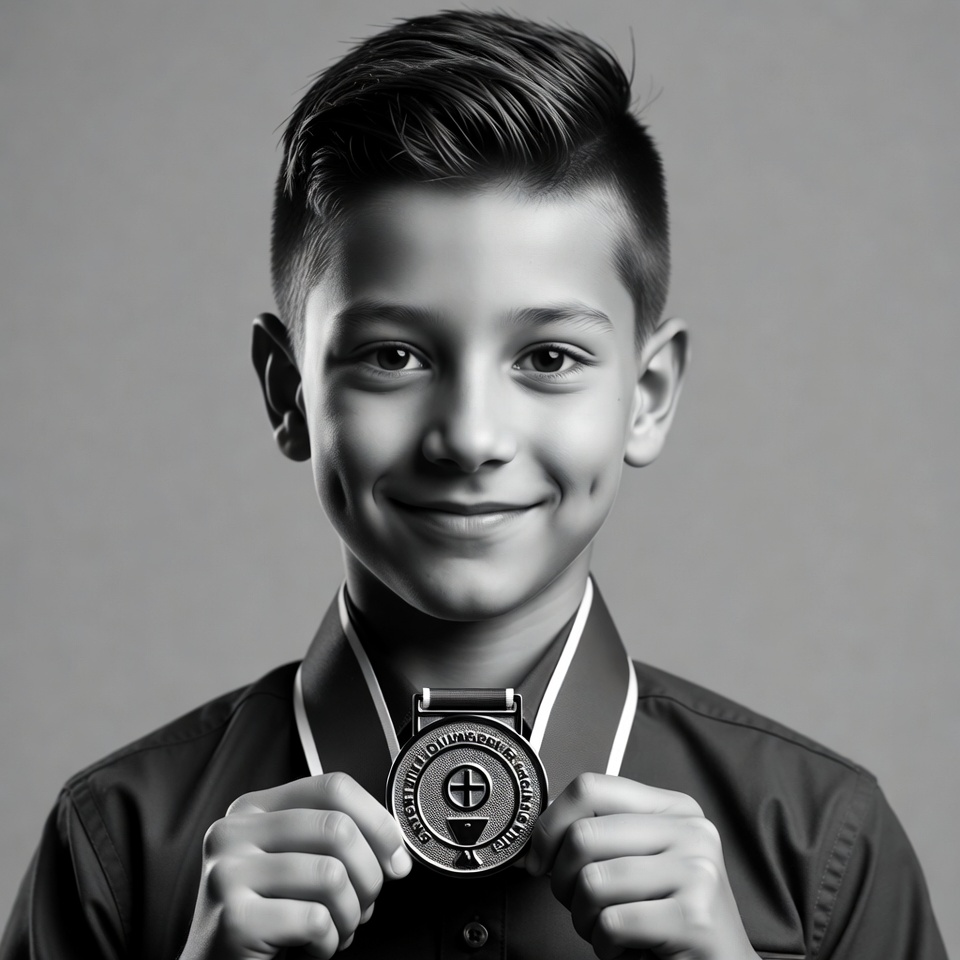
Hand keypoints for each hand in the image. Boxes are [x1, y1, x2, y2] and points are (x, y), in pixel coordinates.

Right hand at [179, 772, 411, 959]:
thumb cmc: (267, 917)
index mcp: (254, 807)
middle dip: (369, 876)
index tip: (395, 857)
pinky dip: (329, 942)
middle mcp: (235, 831)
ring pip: (331, 876)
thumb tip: (395, 850)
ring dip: (349, 915)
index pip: (332, 787)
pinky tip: (314, 947)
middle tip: (363, 905)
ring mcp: (229, 872)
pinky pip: (315, 920)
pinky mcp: (235, 918)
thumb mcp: (295, 862)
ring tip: (335, 929)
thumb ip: (333, 840)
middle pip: (338, 828)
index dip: (376, 820)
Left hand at [526, 773, 758, 959]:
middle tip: (580, 905)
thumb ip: (602, 834)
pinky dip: (605, 945)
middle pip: (584, 835)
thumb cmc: (664, 918)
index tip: (540, 860)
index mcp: (674, 807)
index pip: (591, 787)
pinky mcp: (694, 918)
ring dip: (584, 919)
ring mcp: (697, 872)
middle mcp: (691, 831)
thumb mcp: (639, 860)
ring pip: (593, 882)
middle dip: (564, 881)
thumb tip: (539, 835)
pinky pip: (613, 922)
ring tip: (608, 930)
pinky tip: (628, 950)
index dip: (550, 824)